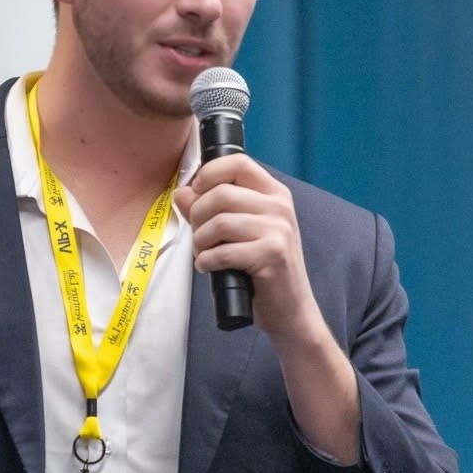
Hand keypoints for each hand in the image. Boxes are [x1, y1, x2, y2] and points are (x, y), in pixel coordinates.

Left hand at [173, 154, 320, 342]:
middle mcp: (280, 207)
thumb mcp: (238, 233)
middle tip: (199, 237)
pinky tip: (210, 268)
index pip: (237, 162)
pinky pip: (222, 251)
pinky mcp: (271, 255)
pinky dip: (206, 262)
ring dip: (200, 243)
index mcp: (274, 194)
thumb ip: (210, 209)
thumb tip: (181, 192)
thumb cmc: (261, 270)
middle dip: (197, 217)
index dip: (208, 173)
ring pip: (218, 222)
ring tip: (205, 254)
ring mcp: (279, 230)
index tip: (196, 192)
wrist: (291, 310)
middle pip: (220, 193)